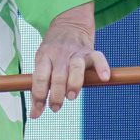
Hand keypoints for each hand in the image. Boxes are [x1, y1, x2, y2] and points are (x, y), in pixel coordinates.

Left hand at [29, 1, 108, 118]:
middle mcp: (59, 54)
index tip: (39, 110)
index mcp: (44, 56)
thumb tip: (34, 115)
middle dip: (56, 94)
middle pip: (57, 76)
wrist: (68, 24)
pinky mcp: (90, 51)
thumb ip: (39, 88)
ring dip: (73, 83)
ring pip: (75, 67)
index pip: (39, 77)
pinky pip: (98, 57)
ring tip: (72, 96)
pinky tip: (104, 78)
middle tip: (55, 107)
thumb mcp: (42, 64)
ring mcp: (75, 52)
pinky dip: (102, 67)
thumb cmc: (53, 52)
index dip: (38, 95)